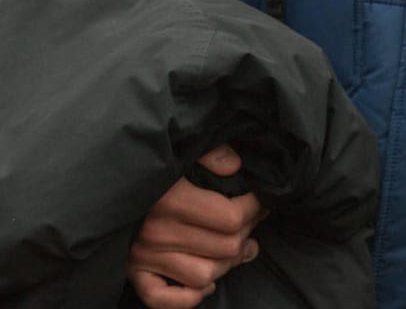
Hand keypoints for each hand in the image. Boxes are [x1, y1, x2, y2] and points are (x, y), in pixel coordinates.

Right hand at [127, 144, 263, 308]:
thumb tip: (235, 166)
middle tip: (251, 223)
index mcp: (172, 199)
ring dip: (226, 264)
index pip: (233, 218)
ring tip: (235, 248)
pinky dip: (189, 297)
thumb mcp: (182, 151)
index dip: (255, 209)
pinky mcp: (134, 273)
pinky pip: (165, 299)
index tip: (258, 201)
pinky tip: (205, 282)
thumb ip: (212, 153)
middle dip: (247, 234)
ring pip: (205, 276)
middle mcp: (157, 232)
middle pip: (226, 248)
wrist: (107, 183)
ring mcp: (143, 256)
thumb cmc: (154, 167)